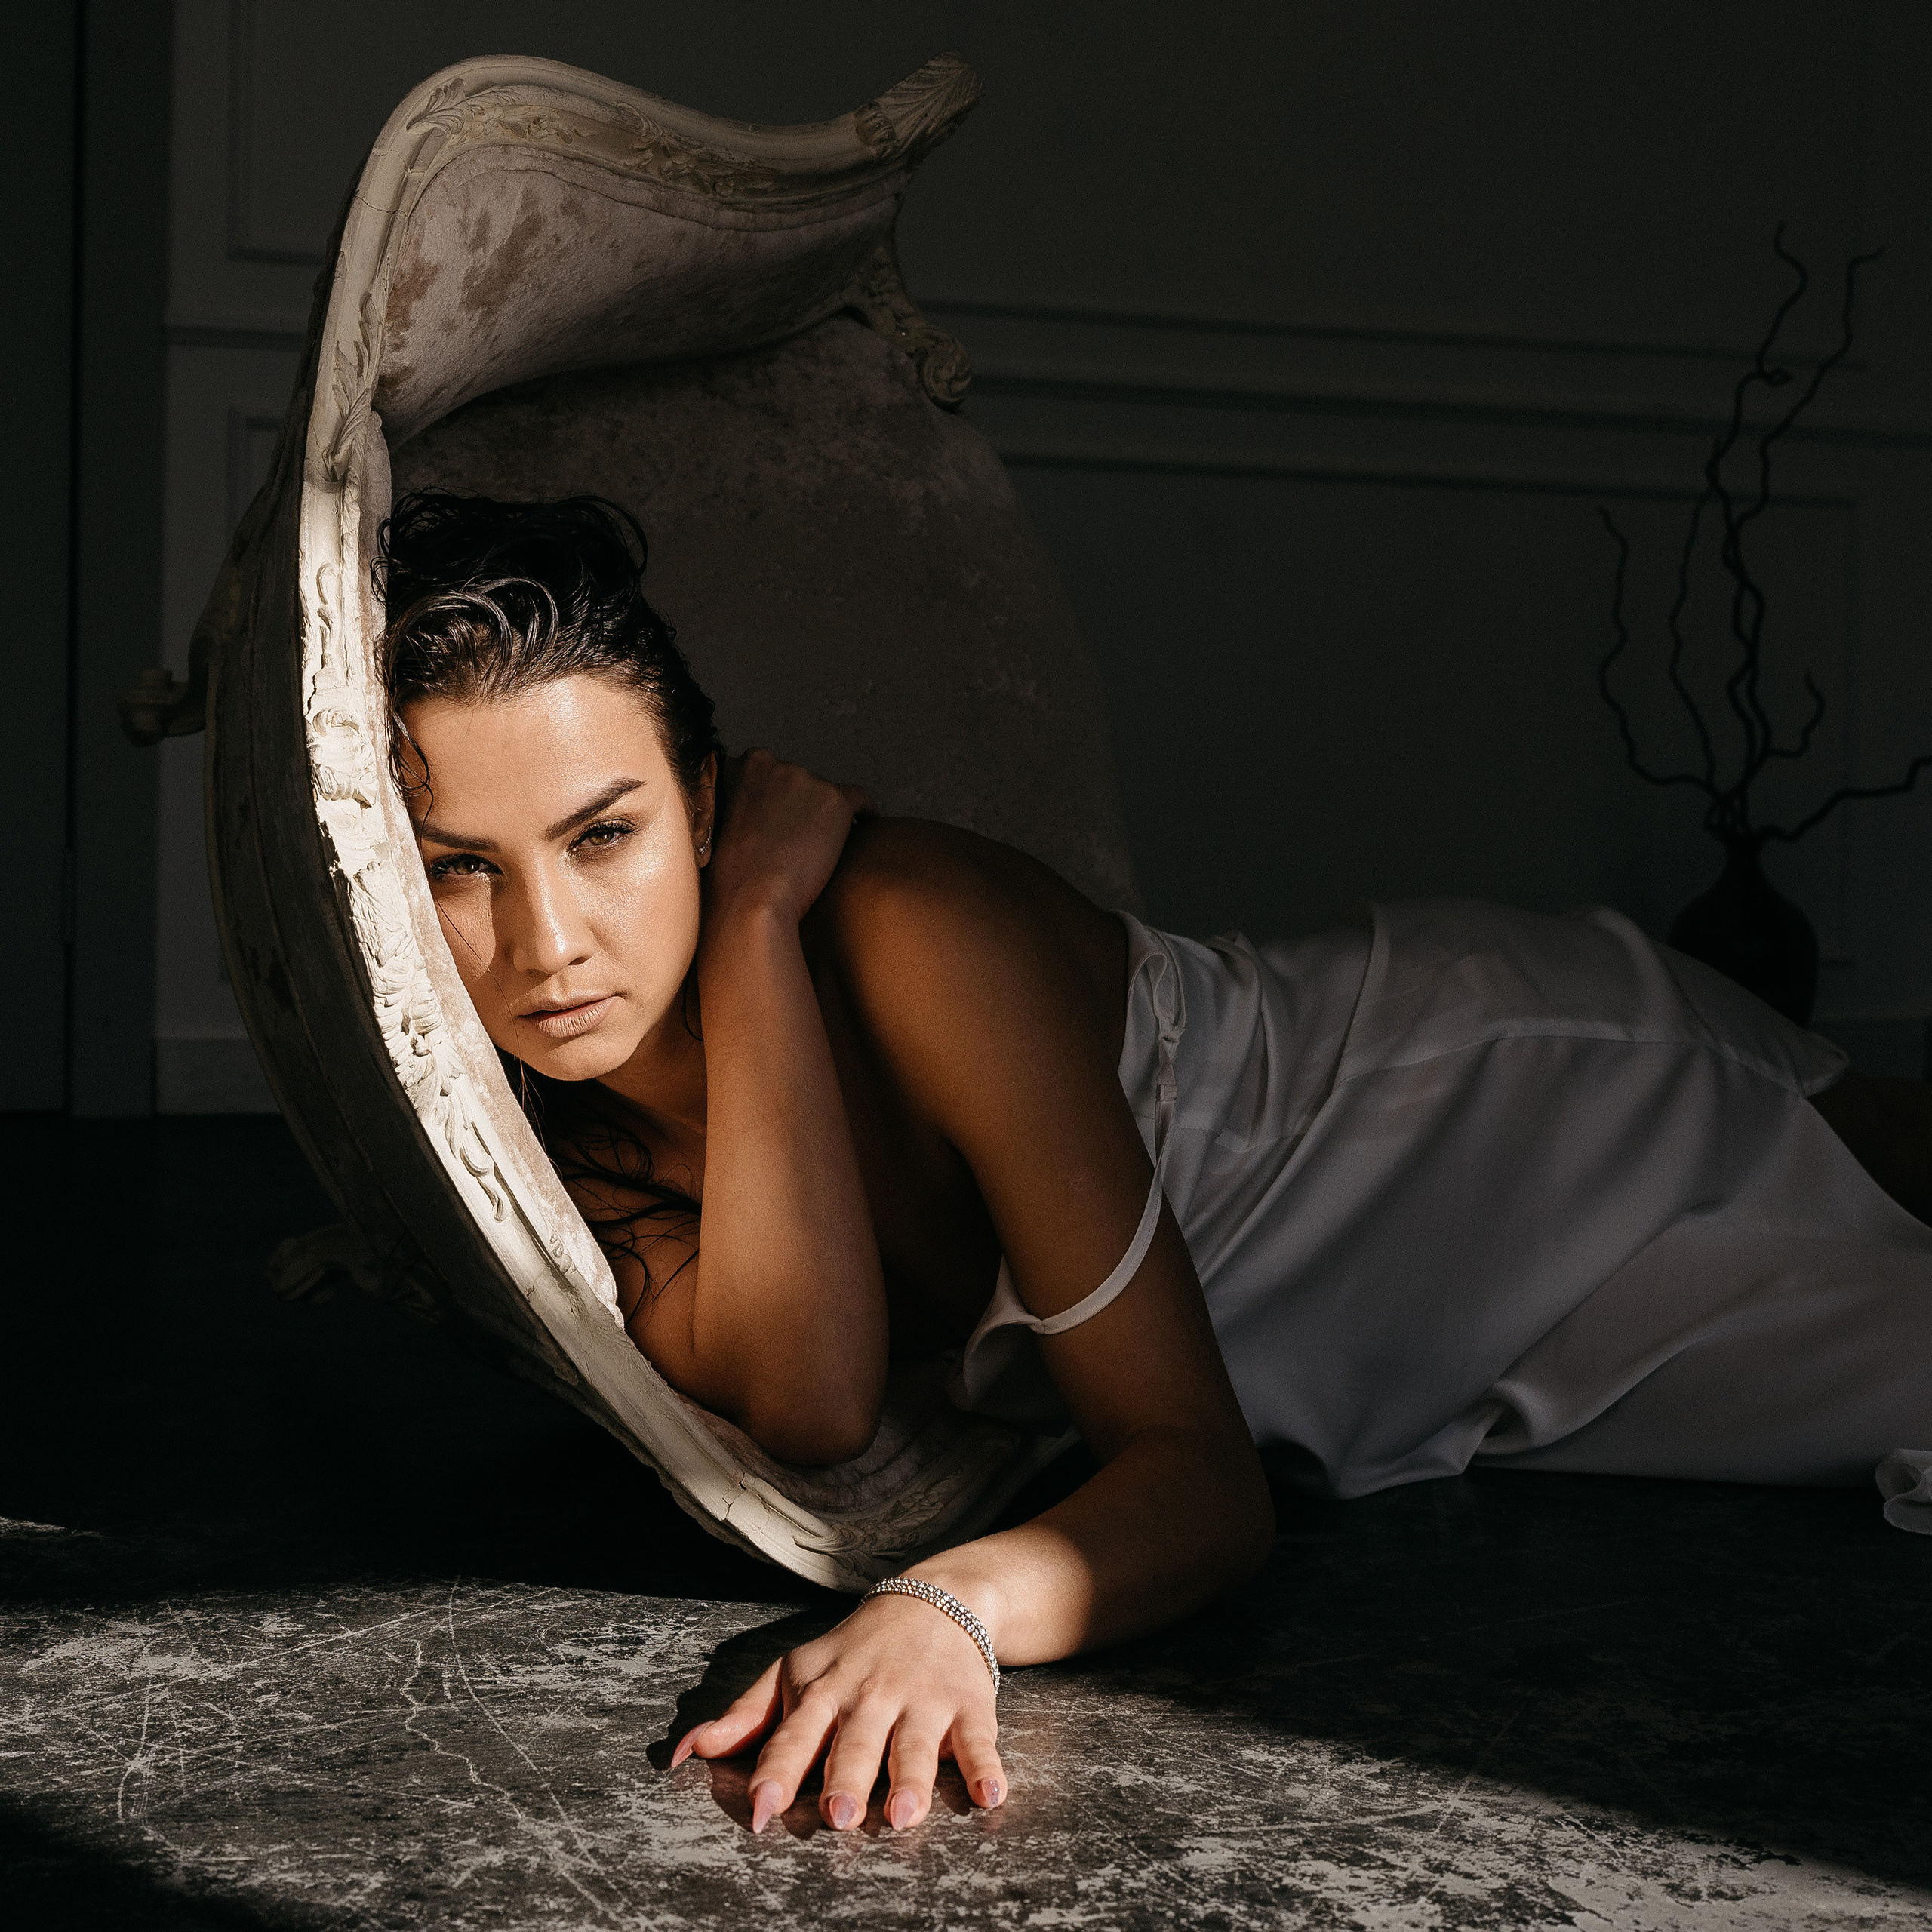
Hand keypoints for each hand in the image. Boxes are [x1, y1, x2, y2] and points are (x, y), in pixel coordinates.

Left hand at [670, 1591, 1006, 1832]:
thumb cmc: (852, 1651)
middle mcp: (870, 1697)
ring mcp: (922, 1701)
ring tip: (904, 1815)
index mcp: (823, 1693)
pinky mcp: (969, 1706)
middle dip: (846, 1779)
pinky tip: (990, 1793)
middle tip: (838, 1817)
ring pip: (915, 1745)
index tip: (760, 1809)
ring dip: (911, 1780)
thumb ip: (744, 1715)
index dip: (777, 1772)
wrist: (933, 1599)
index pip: (795, 1735)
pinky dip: (987, 1766)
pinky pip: (978, 1740)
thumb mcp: (794, 1672)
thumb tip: (685, 1753)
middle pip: (856, 1744)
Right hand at [705, 749, 873, 925]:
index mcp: (749, 765)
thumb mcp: (725, 819)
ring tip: (822, 845)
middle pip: (802, 782)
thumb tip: (764, 805)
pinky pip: (860, 799)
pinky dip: (865, 810)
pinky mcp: (836, 801)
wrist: (752, 897)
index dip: (780, 798)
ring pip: (827, 794)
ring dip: (827, 815)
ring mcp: (808, 780)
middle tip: (799, 840)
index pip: (773, 771)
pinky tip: (866, 824)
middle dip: (802, 806)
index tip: (783, 817)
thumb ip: (745, 801)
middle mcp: (779, 765)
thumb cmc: (735, 872)